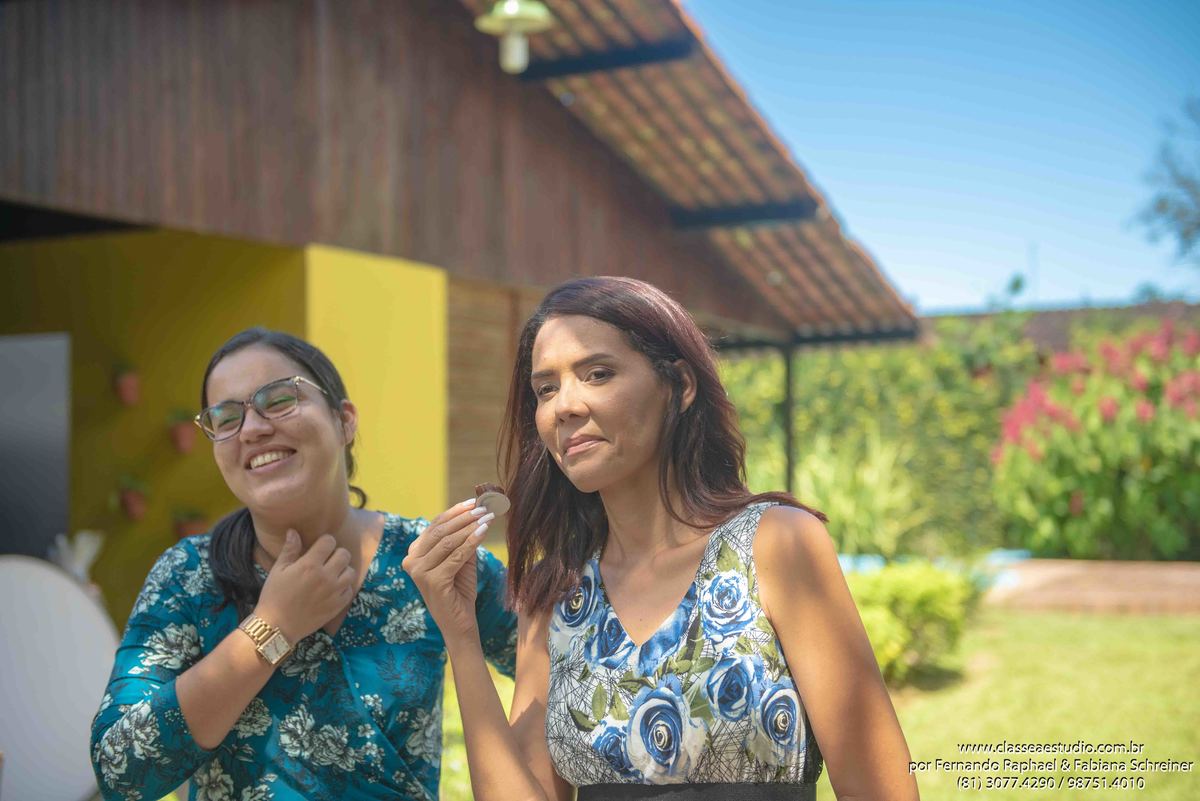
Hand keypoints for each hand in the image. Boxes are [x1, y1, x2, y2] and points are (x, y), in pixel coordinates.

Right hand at [254, 531, 354, 642]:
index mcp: (309, 565)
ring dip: (343, 570)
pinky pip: (350, 590)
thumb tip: (293, 531)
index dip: (325, 542)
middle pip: (344, 554)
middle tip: (327, 560)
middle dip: (336, 554)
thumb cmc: (274, 596)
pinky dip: (344, 587)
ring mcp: (334, 592)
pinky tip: (333, 588)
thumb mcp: (278, 570)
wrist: (277, 626)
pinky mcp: (337, 605)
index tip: (320, 547)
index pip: (329, 541)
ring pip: (350, 571)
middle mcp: (325, 576)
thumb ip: (290, 550)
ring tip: (332, 574)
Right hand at [402, 499, 493, 639]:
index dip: (455, 512)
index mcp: (414, 553)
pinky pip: (455, 556)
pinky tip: (483, 533)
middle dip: (464, 518)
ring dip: (469, 527)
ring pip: (447, 542)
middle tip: (483, 508)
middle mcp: (411, 560)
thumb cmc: (460, 590)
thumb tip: (478, 510)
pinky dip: (471, 542)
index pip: (435, 525)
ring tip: (487, 518)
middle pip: (440, 531)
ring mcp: (419, 572)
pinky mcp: (432, 581)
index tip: (474, 502)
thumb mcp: (461, 558)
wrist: (459, 623)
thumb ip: (463, 537)